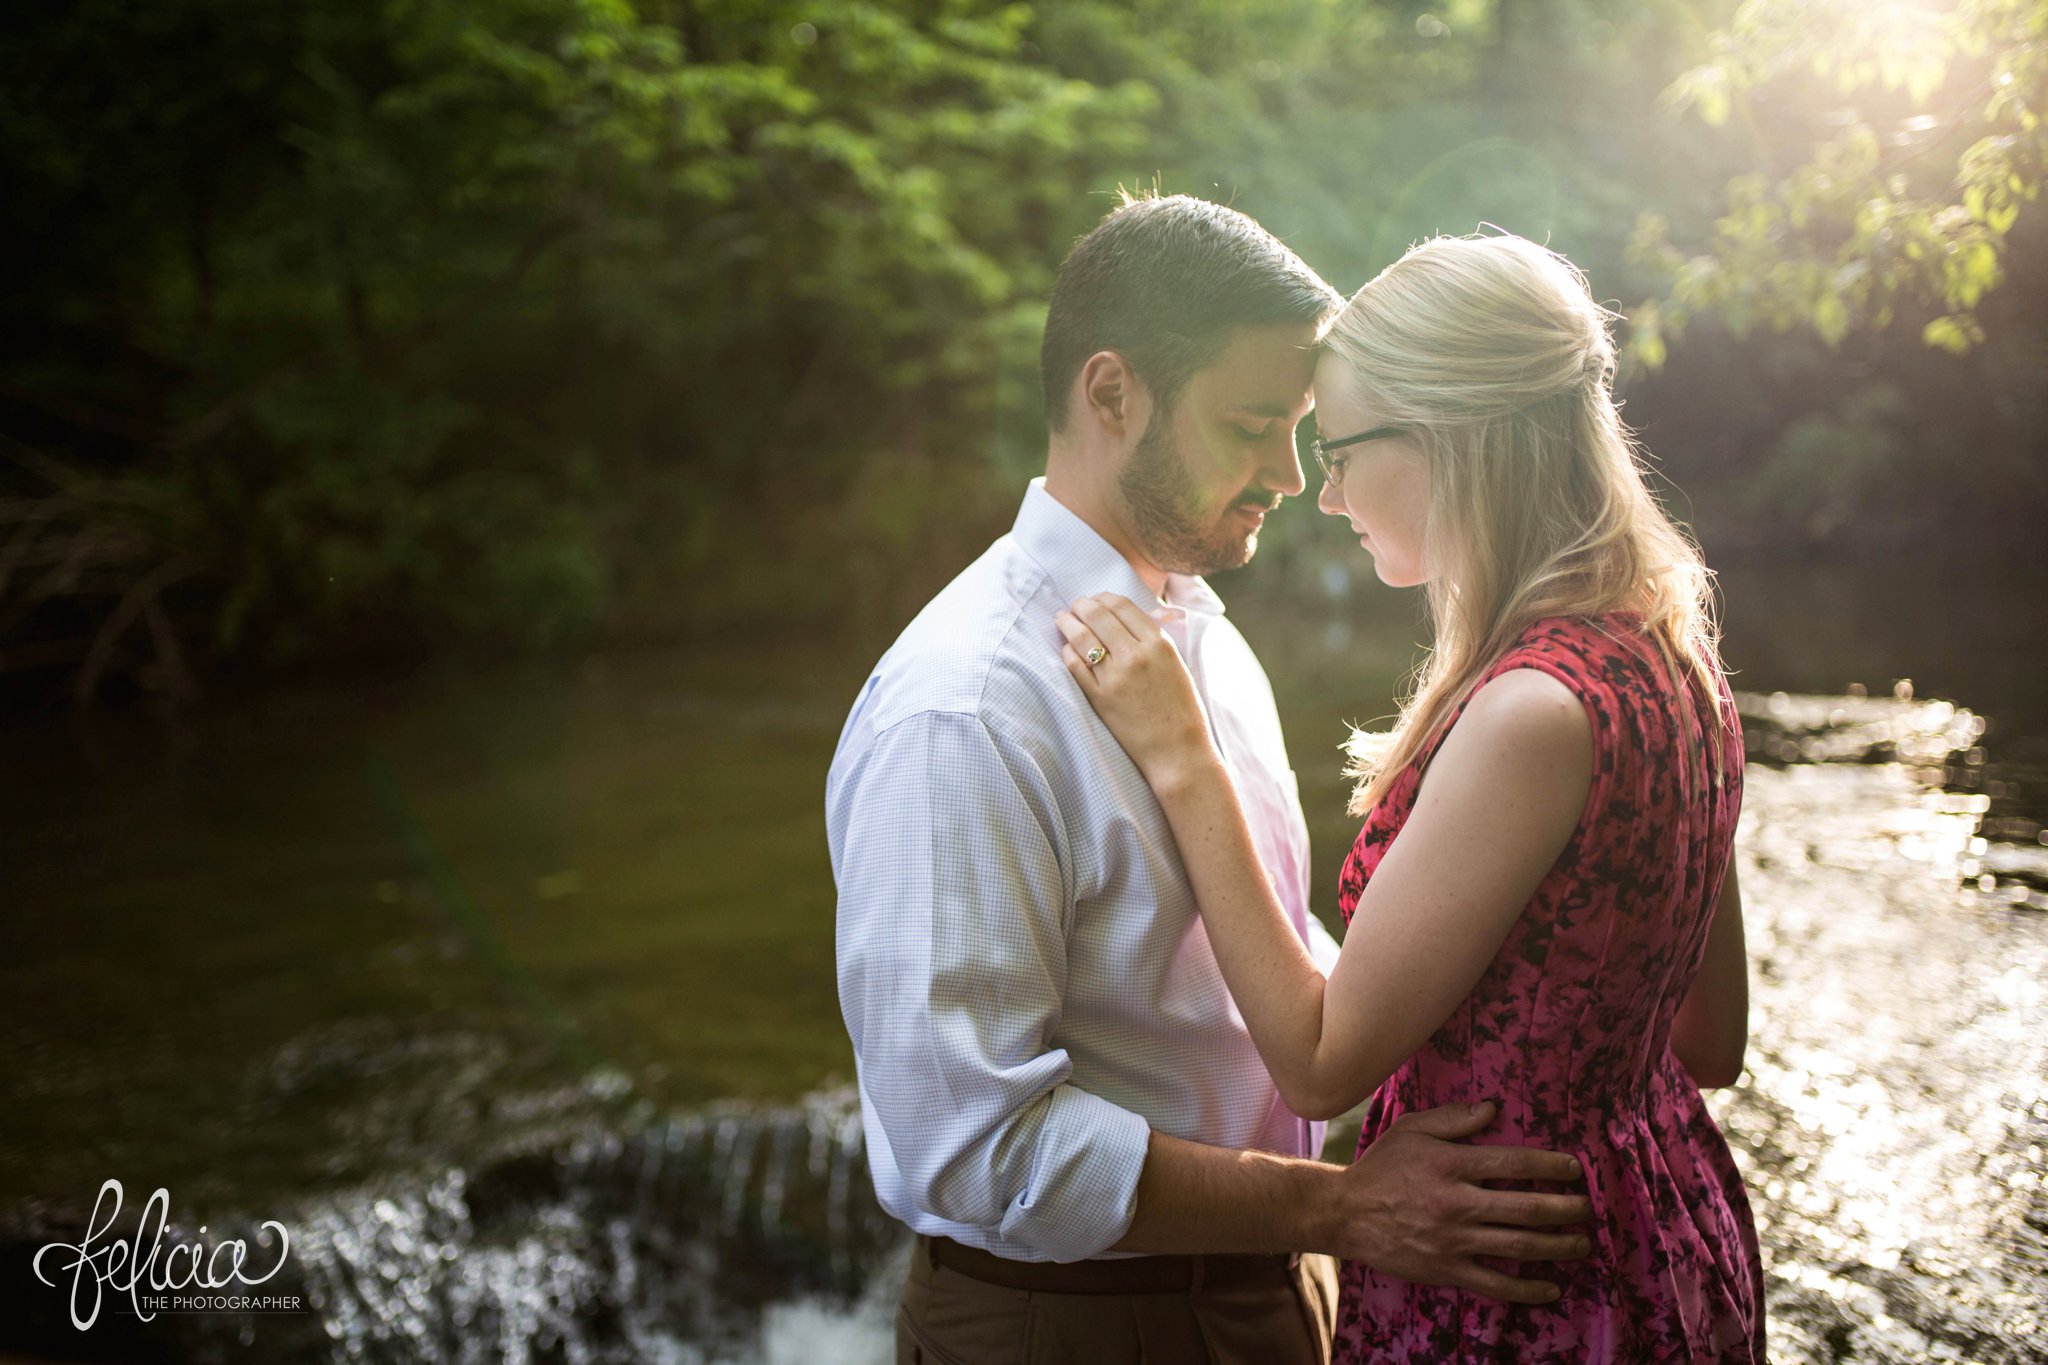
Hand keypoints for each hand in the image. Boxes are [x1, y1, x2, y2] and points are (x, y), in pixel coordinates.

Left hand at [1055, 593, 1215, 788]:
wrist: (1179, 751)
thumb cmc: (1181, 708)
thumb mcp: (1177, 663)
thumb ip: (1155, 637)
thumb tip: (1134, 614)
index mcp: (1159, 643)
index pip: (1122, 605)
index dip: (1103, 598)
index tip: (1096, 599)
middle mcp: (1136, 655)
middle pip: (1098, 615)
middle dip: (1081, 605)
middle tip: (1075, 605)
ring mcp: (1116, 677)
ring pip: (1081, 637)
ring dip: (1067, 622)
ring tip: (1062, 619)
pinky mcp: (1100, 698)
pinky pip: (1075, 666)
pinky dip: (1067, 652)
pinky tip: (1067, 649)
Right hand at [1324, 1101, 1592, 1304]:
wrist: (1345, 1213)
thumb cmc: (1381, 1167)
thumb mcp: (1411, 1129)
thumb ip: (1453, 1119)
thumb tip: (1493, 1108)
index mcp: (1452, 1164)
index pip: (1515, 1163)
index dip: (1551, 1165)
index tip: (1575, 1169)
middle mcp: (1458, 1203)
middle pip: (1527, 1207)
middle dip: (1566, 1209)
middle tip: (1587, 1209)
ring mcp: (1454, 1240)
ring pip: (1519, 1246)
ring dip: (1557, 1246)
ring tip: (1581, 1244)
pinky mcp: (1447, 1269)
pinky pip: (1495, 1283)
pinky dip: (1527, 1289)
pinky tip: (1551, 1289)